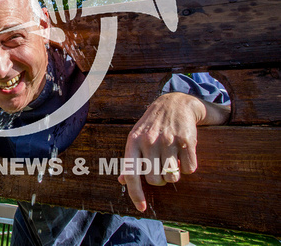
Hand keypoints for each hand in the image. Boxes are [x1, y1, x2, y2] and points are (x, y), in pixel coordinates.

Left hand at [118, 92, 206, 211]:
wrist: (174, 103)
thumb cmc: (152, 125)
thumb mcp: (136, 138)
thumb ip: (130, 160)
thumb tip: (122, 181)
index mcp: (133, 142)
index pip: (131, 174)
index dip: (135, 194)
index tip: (142, 208)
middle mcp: (149, 141)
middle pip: (154, 180)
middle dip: (159, 180)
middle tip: (162, 168)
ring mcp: (168, 141)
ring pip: (172, 177)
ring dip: (174, 174)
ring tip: (172, 160)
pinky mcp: (187, 141)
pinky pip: (189, 169)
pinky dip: (188, 167)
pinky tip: (184, 155)